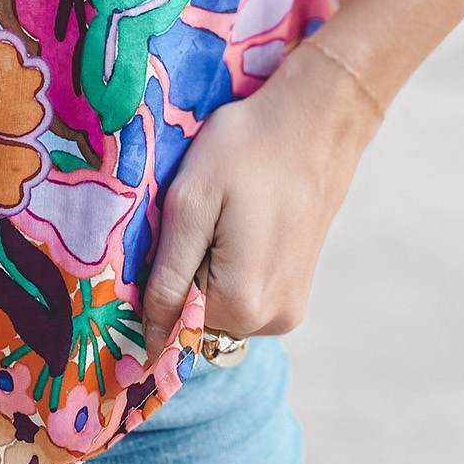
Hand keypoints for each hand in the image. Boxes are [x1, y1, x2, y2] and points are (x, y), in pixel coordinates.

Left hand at [142, 41, 382, 358]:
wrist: (314, 120)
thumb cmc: (246, 149)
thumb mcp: (189, 204)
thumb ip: (167, 279)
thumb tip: (149, 343)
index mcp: (241, 305)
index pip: (170, 320)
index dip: (160, 276)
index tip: (175, 231)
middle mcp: (271, 321)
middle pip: (198, 316)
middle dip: (188, 271)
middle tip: (203, 215)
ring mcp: (291, 307)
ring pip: (221, 304)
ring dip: (210, 267)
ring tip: (227, 214)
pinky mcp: (299, 288)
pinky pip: (246, 293)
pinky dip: (233, 265)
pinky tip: (244, 221)